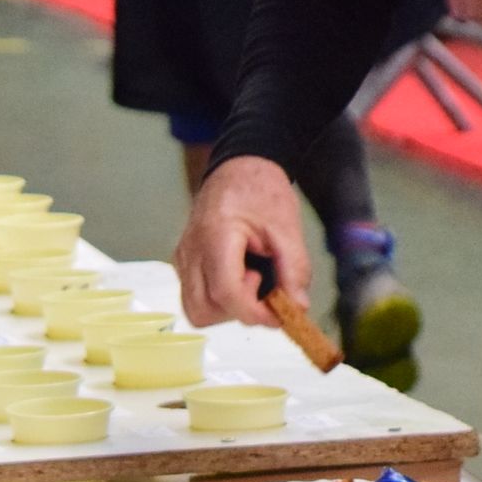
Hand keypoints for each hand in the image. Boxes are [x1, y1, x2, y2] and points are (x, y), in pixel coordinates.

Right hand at [173, 155, 309, 327]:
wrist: (239, 168)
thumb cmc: (261, 191)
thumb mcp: (287, 227)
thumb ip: (294, 269)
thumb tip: (298, 307)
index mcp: (215, 236)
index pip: (225, 291)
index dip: (254, 312)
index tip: (280, 313)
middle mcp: (190, 251)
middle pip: (203, 309)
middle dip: (239, 312)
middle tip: (265, 290)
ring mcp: (183, 258)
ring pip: (196, 309)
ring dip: (228, 310)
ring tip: (252, 281)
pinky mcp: (184, 263)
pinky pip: (195, 297)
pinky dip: (219, 300)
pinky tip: (241, 278)